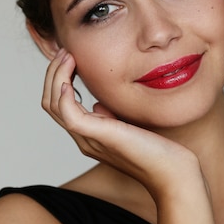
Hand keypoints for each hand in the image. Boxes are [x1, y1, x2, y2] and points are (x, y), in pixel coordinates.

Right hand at [41, 49, 201, 200]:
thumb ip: (109, 118)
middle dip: (53, 73)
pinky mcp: (100, 136)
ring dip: (56, 77)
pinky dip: (63, 94)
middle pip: (50, 103)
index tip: (69, 57)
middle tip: (64, 51)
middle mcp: (84, 138)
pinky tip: (70, 78)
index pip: (59, 105)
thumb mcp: (128, 127)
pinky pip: (69, 114)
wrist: (172, 173)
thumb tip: (98, 105)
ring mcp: (89, 139)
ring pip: (54, 105)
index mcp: (89, 135)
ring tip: (67, 56)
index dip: (58, 79)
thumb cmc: (157, 150)